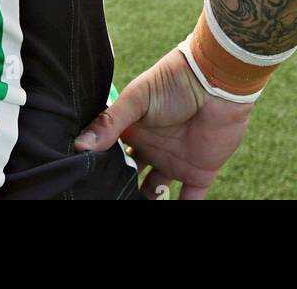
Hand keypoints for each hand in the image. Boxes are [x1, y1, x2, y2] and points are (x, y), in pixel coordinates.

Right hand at [73, 47, 253, 199]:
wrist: (217, 80)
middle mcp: (151, 149)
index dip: (100, 170)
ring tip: (132, 208)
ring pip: (155, 194)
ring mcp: (174, 163)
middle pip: (130, 178)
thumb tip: (79, 146)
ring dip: (146, 203)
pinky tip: (173, 216)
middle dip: (119, 190)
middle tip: (105, 197)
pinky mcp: (199, 172)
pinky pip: (191, 200)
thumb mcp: (137, 97)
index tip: (85, 183)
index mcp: (134, 131)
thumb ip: (110, 122)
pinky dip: (183, 212)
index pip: (111, 157)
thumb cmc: (174, 80)